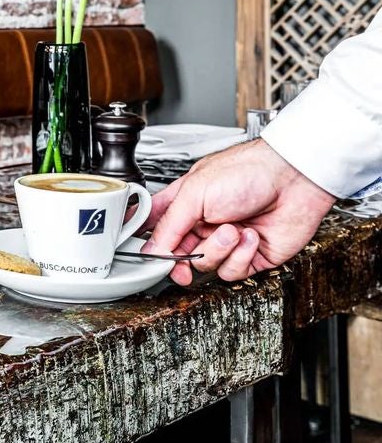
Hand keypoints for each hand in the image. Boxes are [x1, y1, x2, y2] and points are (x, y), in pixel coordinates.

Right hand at [140, 139, 336, 284]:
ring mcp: (226, 242)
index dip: (149, 243)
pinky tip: (251, 236)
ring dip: (218, 249)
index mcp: (185, 203)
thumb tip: (152, 250)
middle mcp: (203, 224)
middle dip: (183, 255)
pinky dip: (240, 256)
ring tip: (233, 229)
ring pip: (204, 265)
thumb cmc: (249, 171)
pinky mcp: (249, 257)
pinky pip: (232, 271)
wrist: (296, 178)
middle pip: (177, 254)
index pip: (156, 228)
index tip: (146, 254)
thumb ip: (168, 225)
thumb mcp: (194, 193)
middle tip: (188, 250)